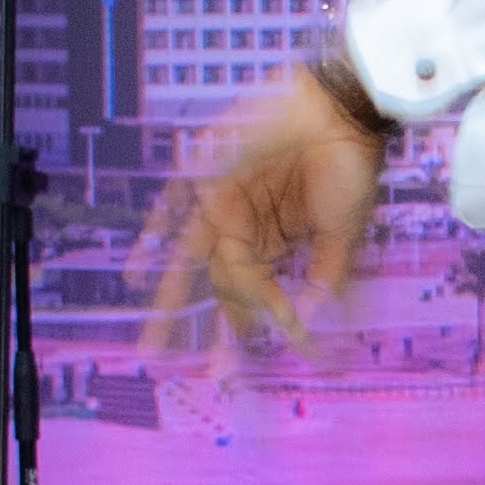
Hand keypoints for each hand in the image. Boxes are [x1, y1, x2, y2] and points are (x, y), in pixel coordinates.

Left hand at [145, 63, 380, 350]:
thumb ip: (325, 277)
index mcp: (275, 243)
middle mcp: (242, 227)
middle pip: (214, 286)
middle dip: (202, 330)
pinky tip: (135, 272)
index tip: (241, 370)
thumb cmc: (349, 168)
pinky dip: (153, 236)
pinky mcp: (205, 173)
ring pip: (186, 258)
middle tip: (187, 371)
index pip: (255, 296)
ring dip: (168, 300)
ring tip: (151, 342)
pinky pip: (171, 207)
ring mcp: (220, 201)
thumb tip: (305, 324)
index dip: (251, 332)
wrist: (341, 113)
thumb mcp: (343, 233)